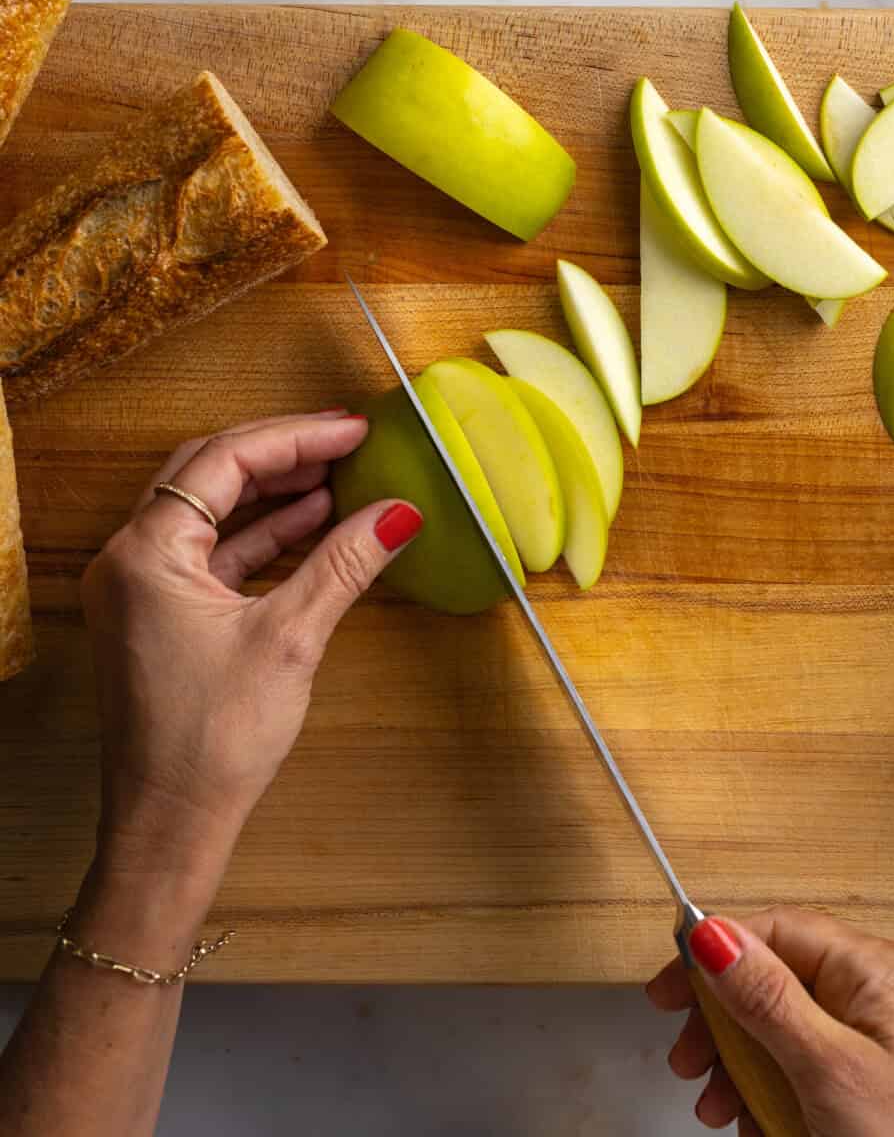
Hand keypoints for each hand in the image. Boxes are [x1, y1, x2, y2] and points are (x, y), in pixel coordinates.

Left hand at [81, 410, 421, 895]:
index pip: (222, 461)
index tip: (353, 429)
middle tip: (347, 441)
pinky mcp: (160, 615)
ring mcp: (142, 588)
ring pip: (210, 511)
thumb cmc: (213, 740)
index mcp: (146, 553)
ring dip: (274, 492)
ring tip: (339, 477)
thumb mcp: (290, 639)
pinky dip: (262, 535)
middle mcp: (131, 559)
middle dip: (281, 453)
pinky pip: (213, 552)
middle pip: (207, 474)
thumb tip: (400, 512)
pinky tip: (312, 525)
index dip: (294, 438)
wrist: (170, 826)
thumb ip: (344, 564)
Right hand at [647, 907, 893, 1136]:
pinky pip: (816, 1066)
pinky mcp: (887, 1080)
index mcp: (879, 969)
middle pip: (779, 981)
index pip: (777, 929)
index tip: (671, 991)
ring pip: (791, 1030)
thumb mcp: (827, 1071)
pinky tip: (769, 1124)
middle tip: (693, 1064)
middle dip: (728, 1026)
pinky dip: (783, 1092)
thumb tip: (715, 934)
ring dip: (748, 1069)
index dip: (715, 954)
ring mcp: (891, 1038)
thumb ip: (767, 999)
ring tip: (728, 1110)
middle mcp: (888, 991)